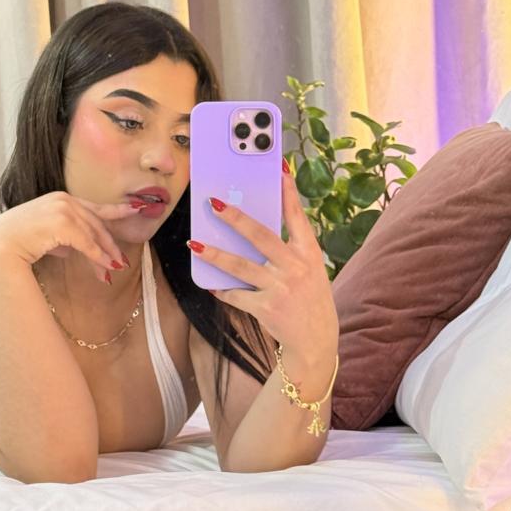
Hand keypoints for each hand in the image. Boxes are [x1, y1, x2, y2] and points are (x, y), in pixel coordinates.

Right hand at [0, 191, 143, 281]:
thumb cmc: (16, 241)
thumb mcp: (43, 235)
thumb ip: (59, 238)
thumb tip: (70, 249)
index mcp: (60, 199)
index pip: (93, 206)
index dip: (116, 210)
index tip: (135, 210)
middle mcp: (63, 200)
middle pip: (96, 223)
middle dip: (109, 244)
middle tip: (120, 262)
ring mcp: (63, 209)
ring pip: (93, 234)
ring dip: (105, 255)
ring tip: (113, 270)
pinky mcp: (62, 223)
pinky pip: (86, 243)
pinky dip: (97, 256)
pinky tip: (104, 268)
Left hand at [189, 169, 338, 369]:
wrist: (316, 342)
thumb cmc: (310, 299)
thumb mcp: (309, 269)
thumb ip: (288, 250)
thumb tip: (254, 227)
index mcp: (309, 253)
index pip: (296, 216)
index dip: (287, 191)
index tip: (278, 168)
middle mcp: (295, 267)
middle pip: (260, 236)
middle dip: (234, 218)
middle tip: (212, 203)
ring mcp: (280, 288)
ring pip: (239, 266)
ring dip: (214, 254)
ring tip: (194, 243)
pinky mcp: (265, 308)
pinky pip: (236, 295)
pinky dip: (222, 290)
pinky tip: (211, 284)